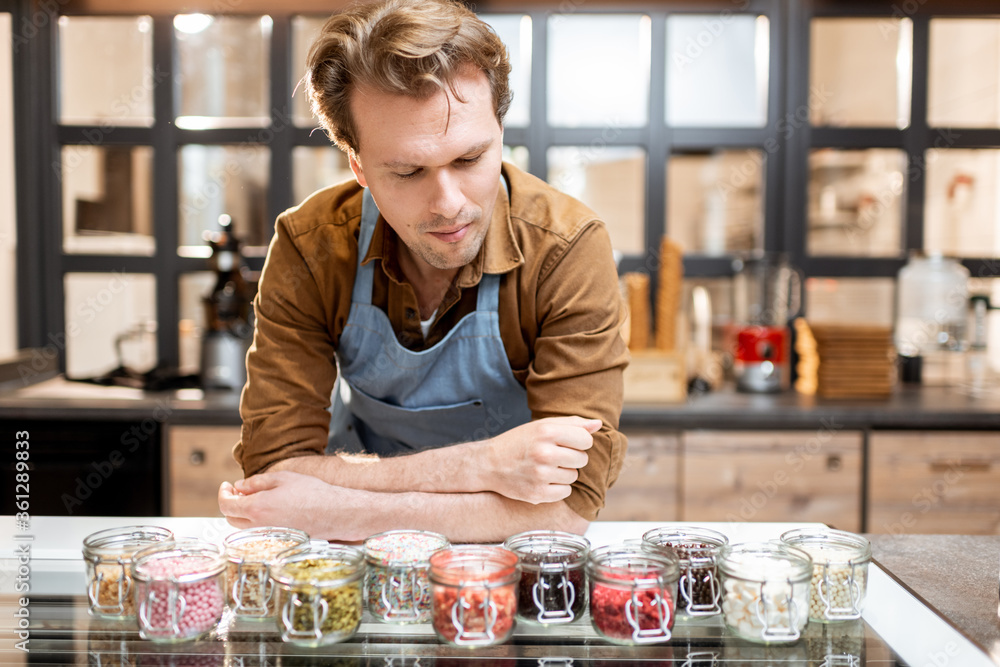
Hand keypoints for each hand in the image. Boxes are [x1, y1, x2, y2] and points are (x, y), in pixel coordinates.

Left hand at [218, 471, 364, 540]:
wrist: (334, 513)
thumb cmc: (312, 492)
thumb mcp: (282, 478)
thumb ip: (256, 482)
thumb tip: (239, 486)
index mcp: (257, 508)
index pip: (226, 505)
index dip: (223, 493)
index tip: (227, 485)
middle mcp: (258, 526)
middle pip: (231, 518)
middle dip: (230, 502)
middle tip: (238, 490)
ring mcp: (268, 536)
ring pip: (243, 527)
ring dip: (242, 512)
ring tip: (254, 498)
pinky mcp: (277, 541)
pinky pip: (257, 532)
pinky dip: (255, 520)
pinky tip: (267, 509)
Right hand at [482, 416, 599, 503]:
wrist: (489, 464)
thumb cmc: (519, 442)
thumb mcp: (542, 426)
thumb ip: (572, 424)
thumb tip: (598, 424)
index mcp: (547, 432)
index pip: (586, 440)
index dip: (579, 442)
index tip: (567, 443)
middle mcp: (544, 453)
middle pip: (582, 459)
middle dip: (572, 458)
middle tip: (553, 456)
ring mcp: (540, 475)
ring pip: (574, 476)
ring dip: (564, 473)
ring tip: (546, 468)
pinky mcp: (537, 494)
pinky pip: (565, 492)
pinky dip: (558, 488)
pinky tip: (543, 480)